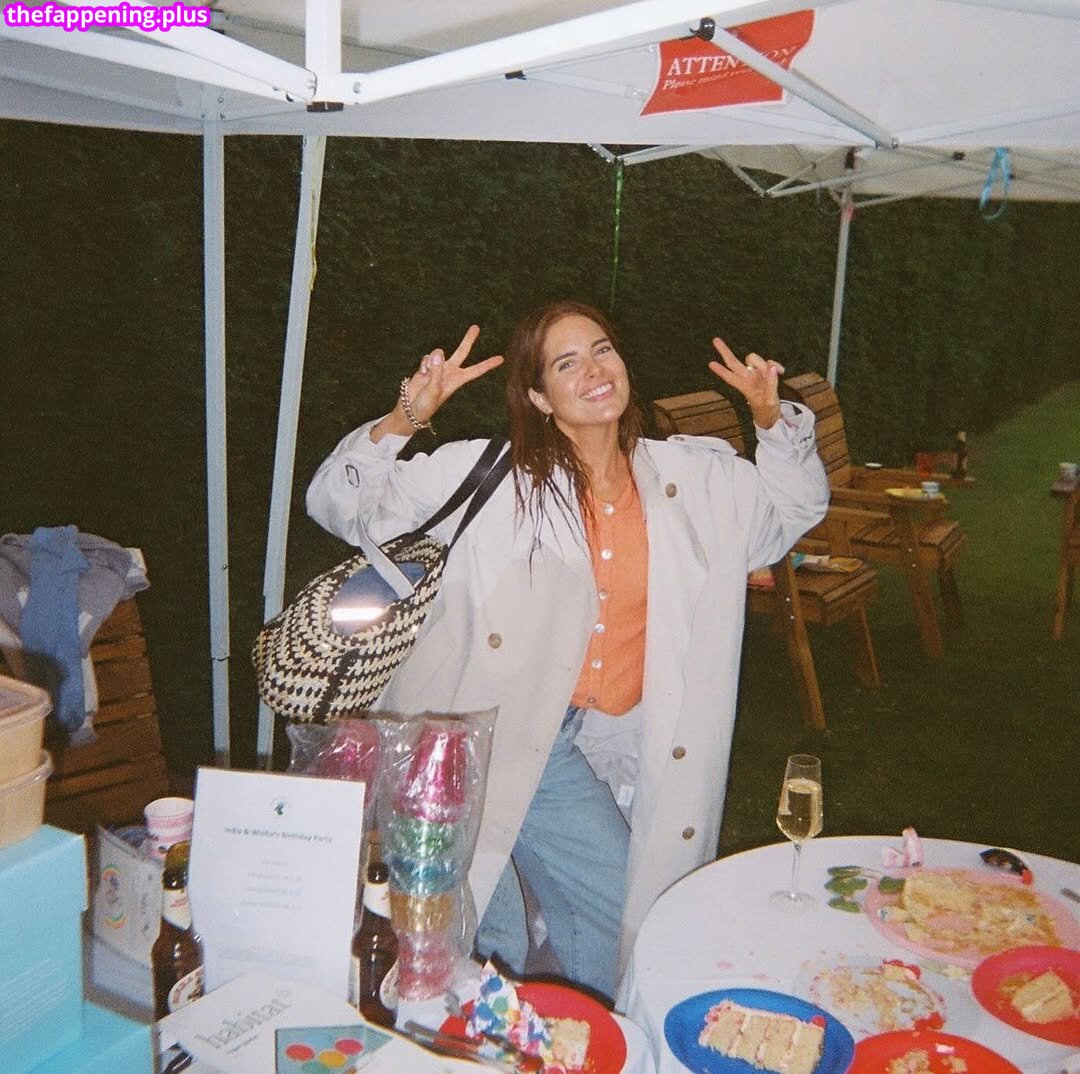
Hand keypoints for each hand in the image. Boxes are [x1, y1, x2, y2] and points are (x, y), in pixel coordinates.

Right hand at [374, 324, 503, 439]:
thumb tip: (438, 353)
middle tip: (476, 327)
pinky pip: (427, 357)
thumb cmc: (426, 404)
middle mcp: (450, 372)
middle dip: (468, 340)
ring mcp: (438, 368)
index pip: (476, 370)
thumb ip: (437, 371)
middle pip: (462, 352)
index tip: (501, 359)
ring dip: (432, 360)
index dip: (488, 364)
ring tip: (427, 374)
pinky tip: (422, 373)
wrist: (411, 408)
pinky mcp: (427, 367)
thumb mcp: (434, 389)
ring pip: (439, 353)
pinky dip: (424, 363)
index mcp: (457, 380)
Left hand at [707, 337, 783, 428]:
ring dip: (763, 363)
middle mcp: (747, 378)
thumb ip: (771, 384)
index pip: (730, 378)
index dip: (721, 371)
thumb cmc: (766, 408)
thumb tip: (772, 368)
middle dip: (724, 351)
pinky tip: (781, 371)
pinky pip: (769, 362)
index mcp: (744, 387)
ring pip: (753, 359)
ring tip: (776, 373)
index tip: (711, 364)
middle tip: (715, 340)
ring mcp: (755, 373)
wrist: (771, 413)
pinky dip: (775, 365)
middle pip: (733, 362)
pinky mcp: (765, 372)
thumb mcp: (770, 400)